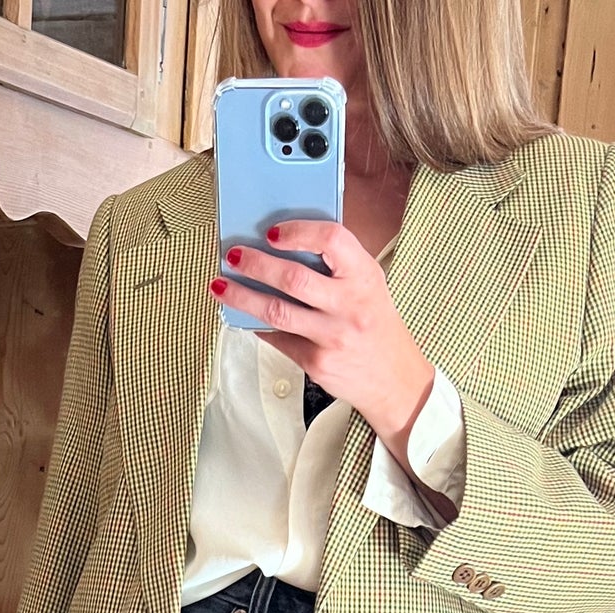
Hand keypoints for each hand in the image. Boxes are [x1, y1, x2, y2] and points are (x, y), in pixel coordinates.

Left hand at [210, 220, 434, 464]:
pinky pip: (278, 339)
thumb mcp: (369, 285)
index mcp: (364, 275)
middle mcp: (350, 305)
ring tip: (221, 285)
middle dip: (256, 264)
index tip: (271, 233)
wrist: (393, 379)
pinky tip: (242, 315)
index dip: (297, 232)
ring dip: (242, 297)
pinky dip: (257, 325)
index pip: (331, 239)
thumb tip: (285, 245)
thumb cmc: (375, 324)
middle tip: (233, 255)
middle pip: (293, 278)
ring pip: (276, 312)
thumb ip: (337, 265)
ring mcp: (332, 336)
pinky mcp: (316, 362)